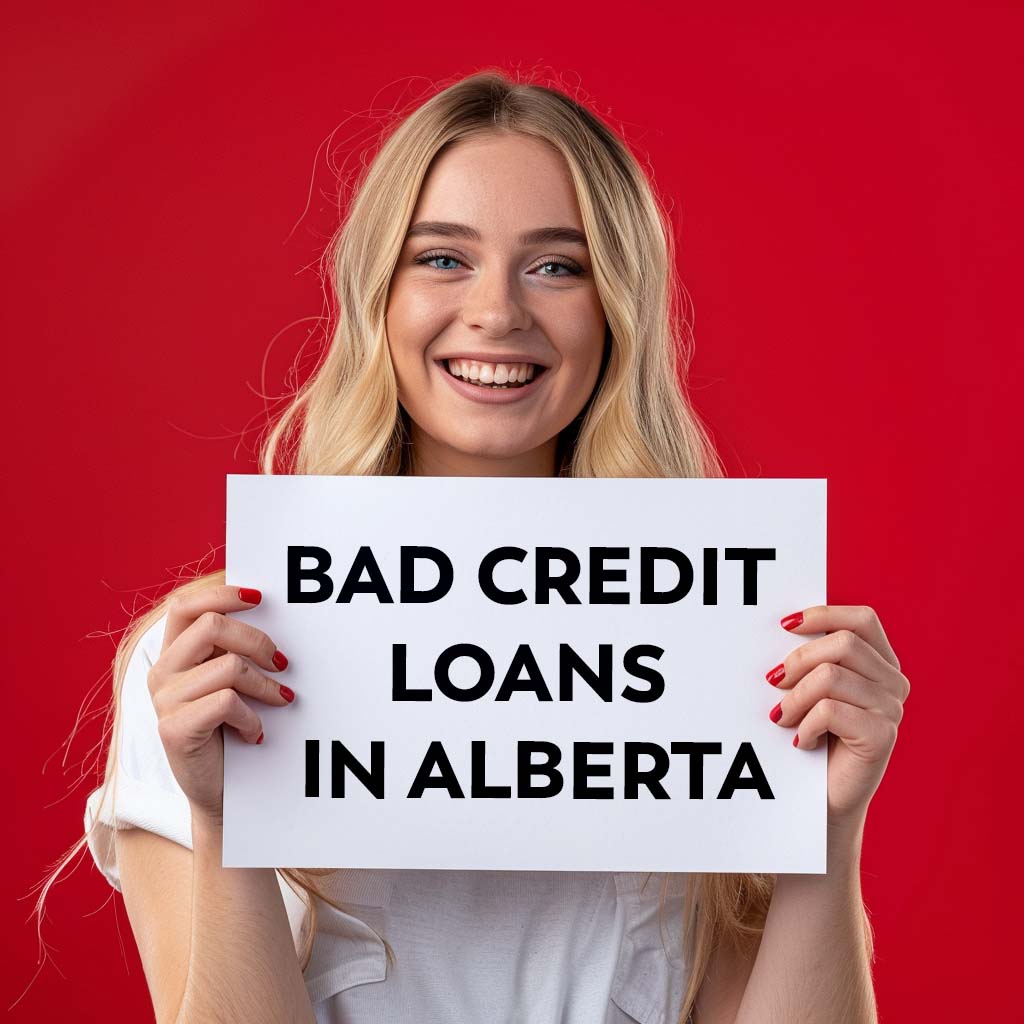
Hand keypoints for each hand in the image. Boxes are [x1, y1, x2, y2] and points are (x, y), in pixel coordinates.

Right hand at [147, 585, 294, 825]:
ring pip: (229, 665)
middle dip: (258, 639)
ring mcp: (163, 700)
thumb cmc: (230, 728)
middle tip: (283, 662)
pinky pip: (228, 702)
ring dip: (266, 685)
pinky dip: (252, 717)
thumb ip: (232, 648)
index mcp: (173, 654)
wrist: (218, 791)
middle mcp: (161, 672)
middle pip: (212, 625)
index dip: (222, 594)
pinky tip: (255, 732)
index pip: (186, 605)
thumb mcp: (229, 681)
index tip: (260, 598)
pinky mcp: (174, 728)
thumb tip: (265, 609)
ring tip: (279, 701)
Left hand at [765, 605, 909, 830]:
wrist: (823, 798)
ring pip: (831, 676)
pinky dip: (804, 725)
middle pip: (843, 643)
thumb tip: (783, 626)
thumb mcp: (813, 689)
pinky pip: (831, 711)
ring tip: (782, 718)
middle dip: (798, 659)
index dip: (823, 615)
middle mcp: (893, 682)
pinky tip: (801, 741)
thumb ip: (813, 658)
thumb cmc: (813, 736)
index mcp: (881, 663)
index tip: (784, 625)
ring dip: (795, 698)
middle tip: (773, 682)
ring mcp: (892, 709)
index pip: (862, 619)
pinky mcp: (883, 736)